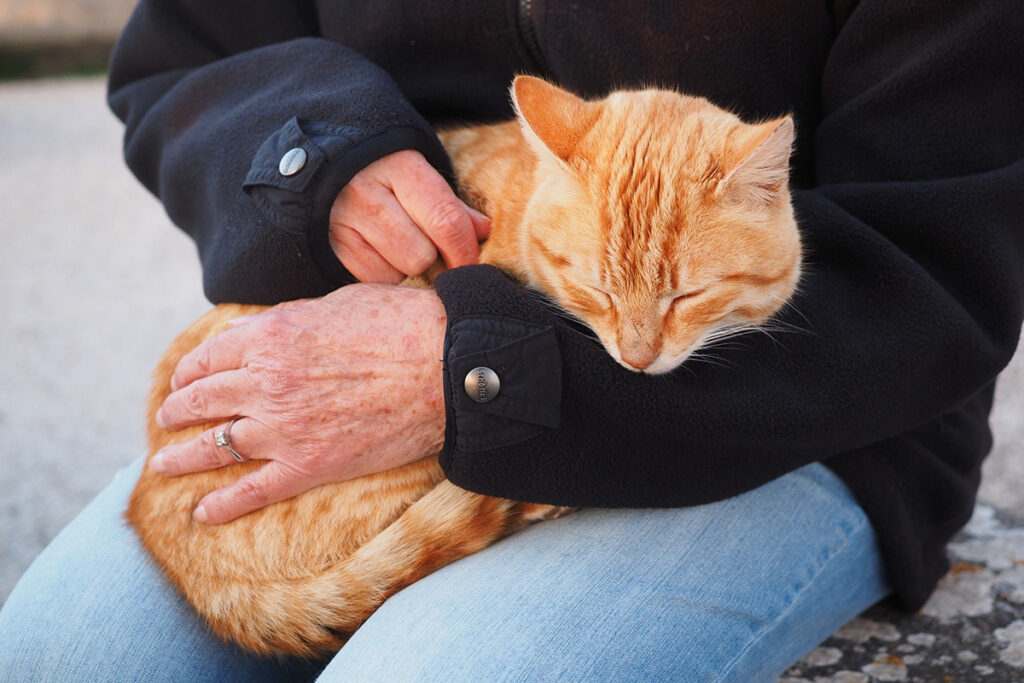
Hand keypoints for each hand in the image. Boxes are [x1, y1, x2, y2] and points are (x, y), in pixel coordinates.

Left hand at [150, 284, 447, 524]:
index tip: (183, 379)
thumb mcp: (338, 302)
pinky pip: (253, 491)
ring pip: (215, 447)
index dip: (189, 370)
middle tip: (167, 418)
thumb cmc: (403, 324)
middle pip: (202, 400)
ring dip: (182, 457)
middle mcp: (265, 382)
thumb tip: (272, 330)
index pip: (210, 357)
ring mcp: (283, 428)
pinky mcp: (310, 466)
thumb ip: (294, 319)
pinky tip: (203, 514)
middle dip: (177, 410)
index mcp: (270, 336)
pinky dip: (223, 506)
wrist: (447, 366)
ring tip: (164, 463)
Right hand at [330, 149, 490, 282]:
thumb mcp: (416, 172)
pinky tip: (376, 251)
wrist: (320, 161)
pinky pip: (372, 280)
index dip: (465, 250)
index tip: (471, 263)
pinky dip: (382, 274)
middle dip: (432, 259)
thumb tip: (484, 232)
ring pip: (397, 272)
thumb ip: (449, 204)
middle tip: (428, 247)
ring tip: (397, 244)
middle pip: (421, 255)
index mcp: (399, 166)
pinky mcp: (329, 246)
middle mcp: (366, 192)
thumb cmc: (383, 170)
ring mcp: (343, 221)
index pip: (445, 220)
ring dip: (406, 267)